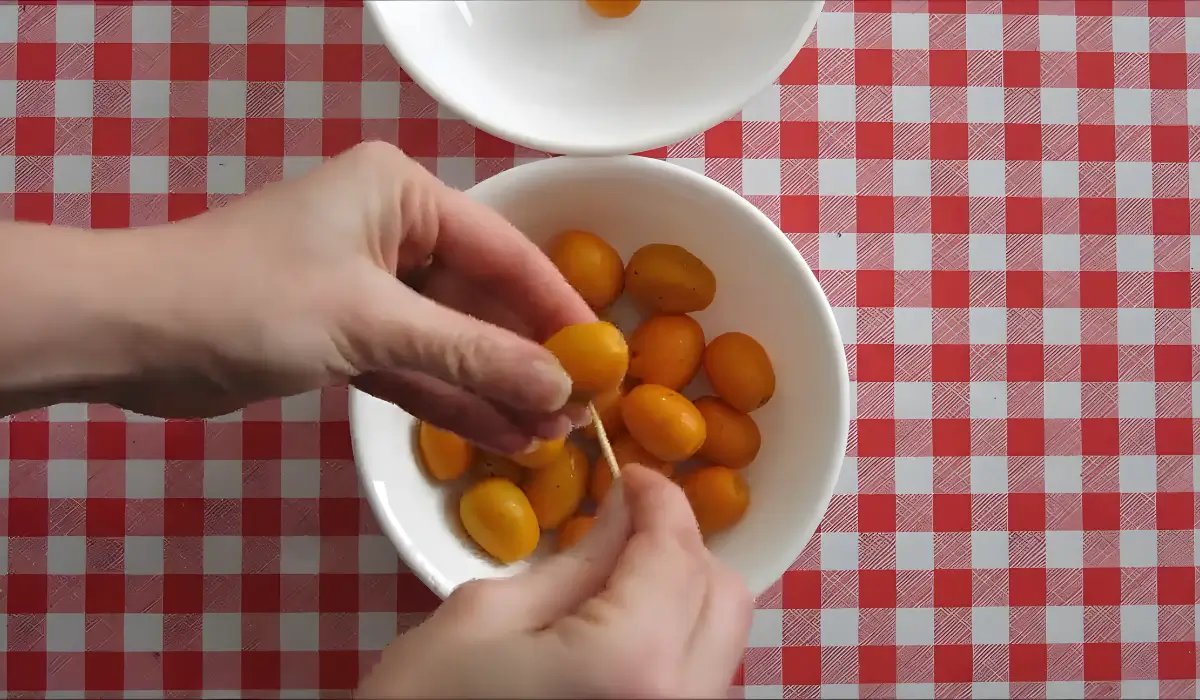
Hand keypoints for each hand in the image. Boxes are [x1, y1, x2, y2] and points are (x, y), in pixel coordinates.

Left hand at [109, 142, 595, 451]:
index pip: (504, 252)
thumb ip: (471, 354)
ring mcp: (369, 288)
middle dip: (526, 359)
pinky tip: (501, 437)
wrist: (133, 334)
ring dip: (495, 389)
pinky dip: (452, 400)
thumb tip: (559, 388)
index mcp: (402, 194)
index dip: (556, 308)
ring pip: (451, 342)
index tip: (604, 358)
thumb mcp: (372, 321)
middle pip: (482, 301)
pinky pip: (415, 367)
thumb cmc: (251, 299)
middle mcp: (393, 232)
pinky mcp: (346, 336)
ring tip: (550, 438)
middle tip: (579, 413)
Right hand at [355, 465, 753, 698]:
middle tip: (623, 524)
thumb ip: (575, 562)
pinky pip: (697, 681)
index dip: (660, 498)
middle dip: (680, 546)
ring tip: (616, 579)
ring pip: (720, 641)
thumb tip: (624, 512)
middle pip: (723, 595)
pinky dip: (673, 641)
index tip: (630, 472)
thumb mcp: (486, 616)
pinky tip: (619, 630)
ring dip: (682, 595)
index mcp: (632, 660)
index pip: (677, 551)